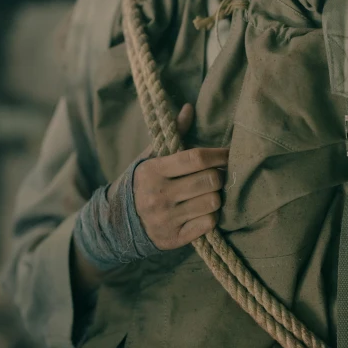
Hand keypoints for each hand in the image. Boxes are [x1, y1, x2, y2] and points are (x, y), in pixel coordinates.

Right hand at [131, 104, 228, 249]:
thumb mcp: (151, 158)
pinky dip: (211, 216)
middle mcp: (158, 196)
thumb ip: (172, 135)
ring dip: (216, 196)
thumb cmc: (142, 183)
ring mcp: (166, 219)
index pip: (195, 158)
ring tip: (209, 193)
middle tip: (217, 175)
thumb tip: (189, 108)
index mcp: (152, 171)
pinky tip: (203, 210)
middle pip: (209, 180)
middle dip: (218, 176)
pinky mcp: (174, 238)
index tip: (228, 154)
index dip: (218, 154)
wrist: (119, 223)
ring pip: (212, 202)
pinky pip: (208, 224)